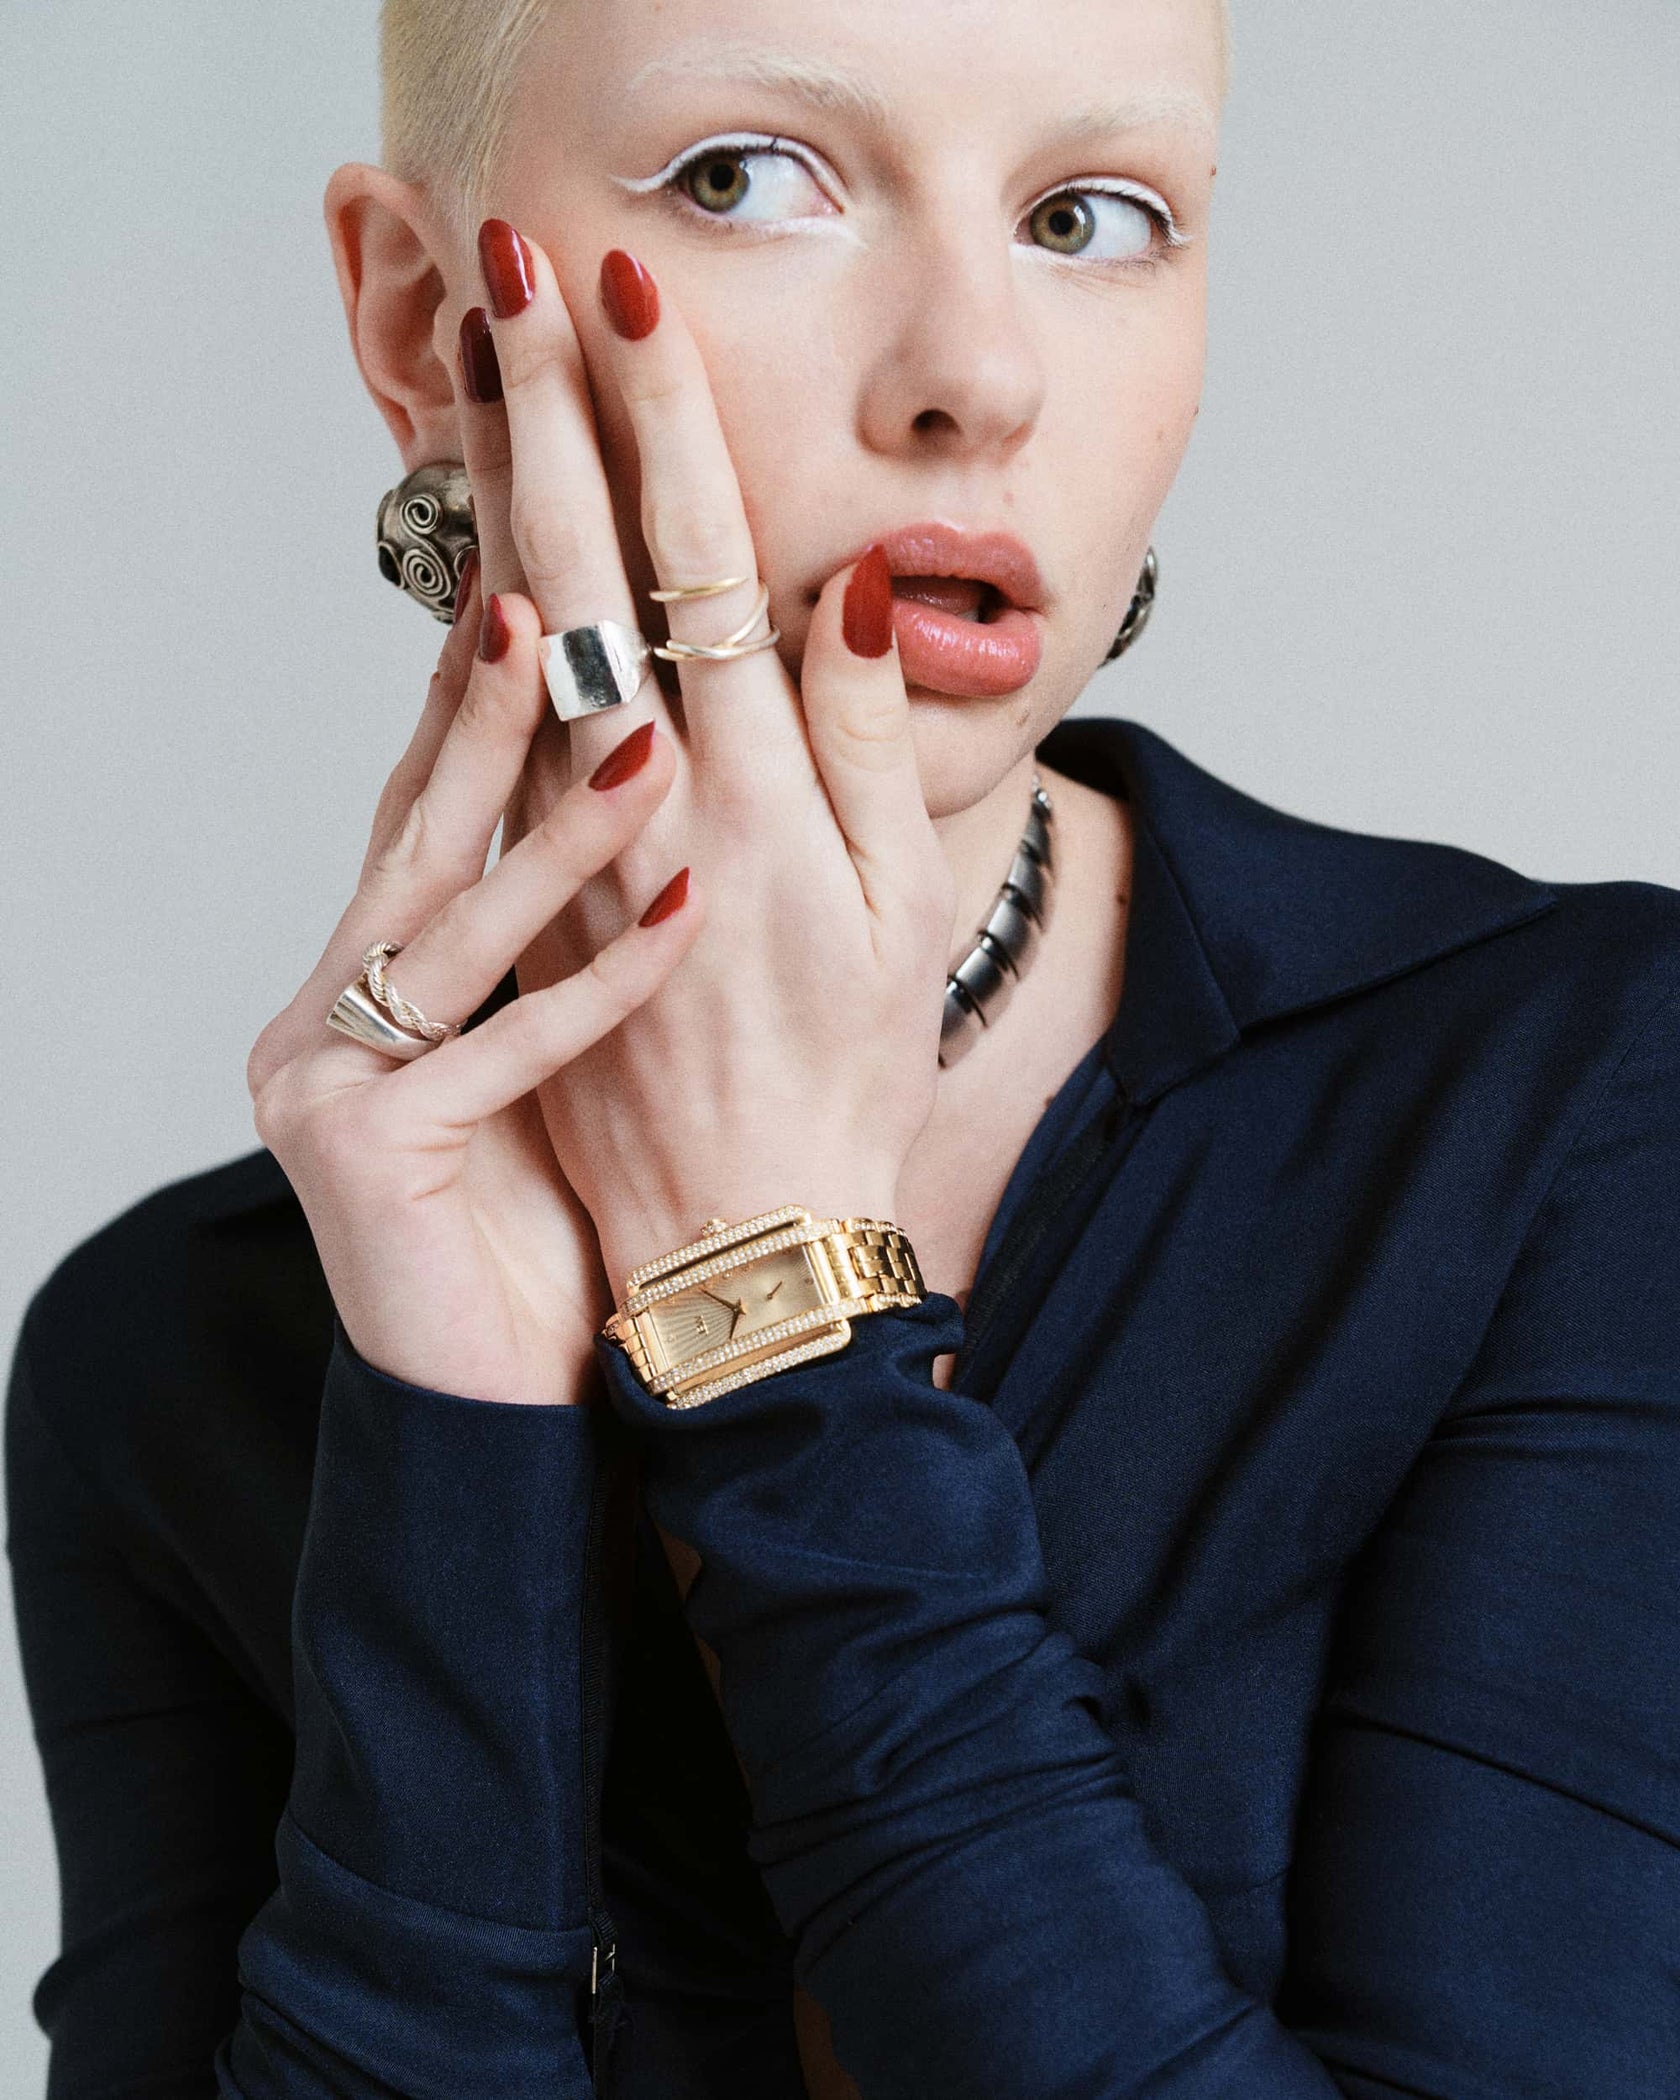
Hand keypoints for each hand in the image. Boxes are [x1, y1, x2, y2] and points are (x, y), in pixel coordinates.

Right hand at [245, 563, 701, 1403]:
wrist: (510, 1409)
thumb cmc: (550, 1229)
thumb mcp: (564, 1058)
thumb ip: (568, 937)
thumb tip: (637, 802)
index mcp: (374, 988)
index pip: (431, 819)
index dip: (476, 705)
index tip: (536, 585)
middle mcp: (328, 1017)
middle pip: (419, 839)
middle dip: (485, 713)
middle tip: (550, 593)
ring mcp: (324, 1083)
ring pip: (452, 929)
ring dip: (560, 829)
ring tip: (648, 730)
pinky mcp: (357, 1155)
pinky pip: (500, 1052)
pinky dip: (601, 985)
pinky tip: (692, 905)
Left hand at [464, 228, 956, 1289]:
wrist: (741, 1241)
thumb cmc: (850, 1083)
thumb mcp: (908, 919)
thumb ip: (879, 748)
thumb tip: (857, 592)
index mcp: (764, 801)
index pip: (706, 570)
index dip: (668, 427)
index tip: (636, 304)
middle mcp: (652, 812)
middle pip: (583, 579)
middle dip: (545, 416)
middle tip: (512, 283)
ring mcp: (571, 863)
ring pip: (514, 656)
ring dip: (483, 502)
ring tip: (461, 380)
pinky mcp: (523, 914)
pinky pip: (486, 760)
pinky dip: (467, 653)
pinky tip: (458, 569)